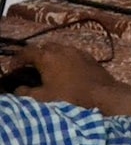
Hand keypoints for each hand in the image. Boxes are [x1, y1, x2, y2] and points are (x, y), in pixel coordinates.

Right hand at [10, 42, 130, 115]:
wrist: (102, 94)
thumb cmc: (69, 96)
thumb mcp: (43, 97)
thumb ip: (26, 93)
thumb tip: (17, 89)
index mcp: (47, 56)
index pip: (26, 52)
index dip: (16, 59)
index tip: (12, 69)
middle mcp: (62, 49)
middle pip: (43, 47)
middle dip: (35, 56)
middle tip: (30, 69)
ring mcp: (78, 51)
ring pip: (60, 49)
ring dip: (51, 57)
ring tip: (47, 71)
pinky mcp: (89, 57)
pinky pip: (72, 54)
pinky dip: (65, 60)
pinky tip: (65, 72)